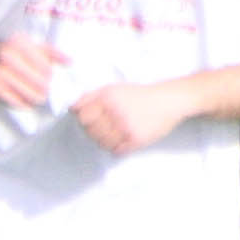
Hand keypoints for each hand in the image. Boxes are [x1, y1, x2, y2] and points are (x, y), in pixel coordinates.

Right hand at [0, 36, 63, 114]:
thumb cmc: (13, 53)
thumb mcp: (30, 46)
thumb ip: (51, 52)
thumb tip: (71, 62)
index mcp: (19, 44)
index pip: (46, 67)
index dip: (51, 76)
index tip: (49, 78)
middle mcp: (7, 57)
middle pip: (40, 83)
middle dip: (46, 90)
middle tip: (45, 90)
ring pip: (30, 95)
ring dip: (37, 99)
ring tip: (38, 97)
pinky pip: (17, 102)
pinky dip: (24, 104)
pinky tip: (26, 100)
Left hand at [70, 77, 192, 154]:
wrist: (168, 101)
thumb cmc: (138, 95)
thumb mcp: (113, 88)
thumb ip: (90, 97)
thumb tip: (72, 109)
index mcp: (107, 98)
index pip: (82, 117)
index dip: (84, 120)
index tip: (91, 120)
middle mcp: (115, 112)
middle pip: (91, 131)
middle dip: (94, 131)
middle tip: (105, 127)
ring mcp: (126, 128)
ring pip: (102, 143)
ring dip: (105, 141)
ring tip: (115, 133)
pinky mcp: (137, 140)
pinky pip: (117, 151)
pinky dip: (117, 148)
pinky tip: (123, 139)